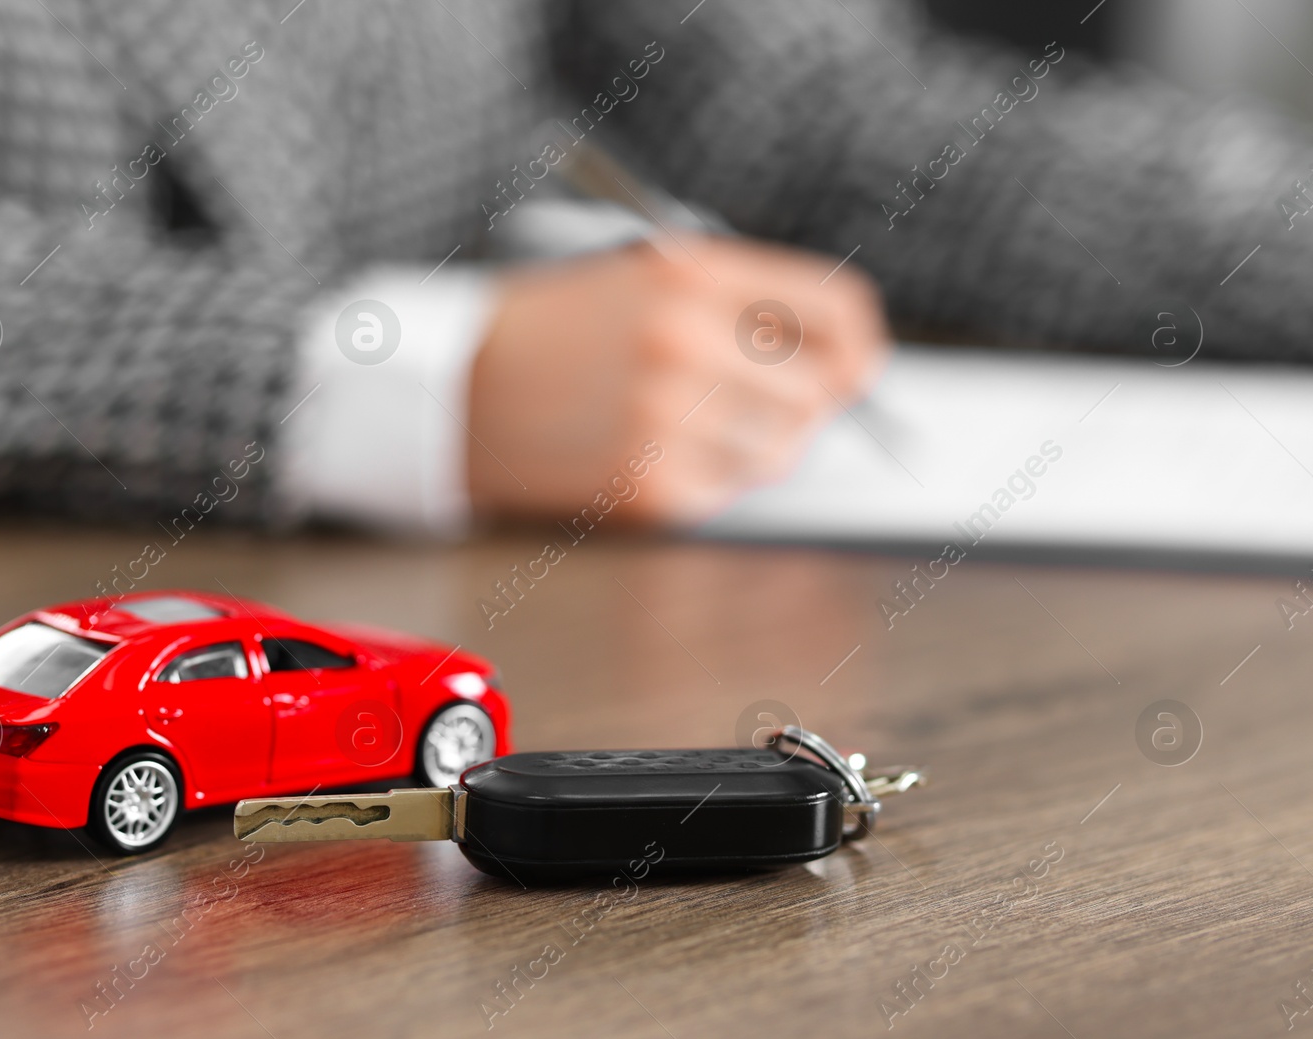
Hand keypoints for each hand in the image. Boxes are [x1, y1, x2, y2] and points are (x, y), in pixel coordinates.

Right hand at [466, 234, 889, 523]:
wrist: (453, 392)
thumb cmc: (556, 332)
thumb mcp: (644, 277)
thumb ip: (740, 301)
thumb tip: (842, 360)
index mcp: (690, 272)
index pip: (835, 307)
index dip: (859, 342)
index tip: (858, 364)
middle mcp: (684, 340)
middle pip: (819, 387)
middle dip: (809, 403)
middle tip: (773, 406)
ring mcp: (665, 418)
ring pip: (781, 449)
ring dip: (761, 446)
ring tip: (703, 429)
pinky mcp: (646, 486)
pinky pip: (729, 491)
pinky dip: (712, 480)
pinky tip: (662, 455)